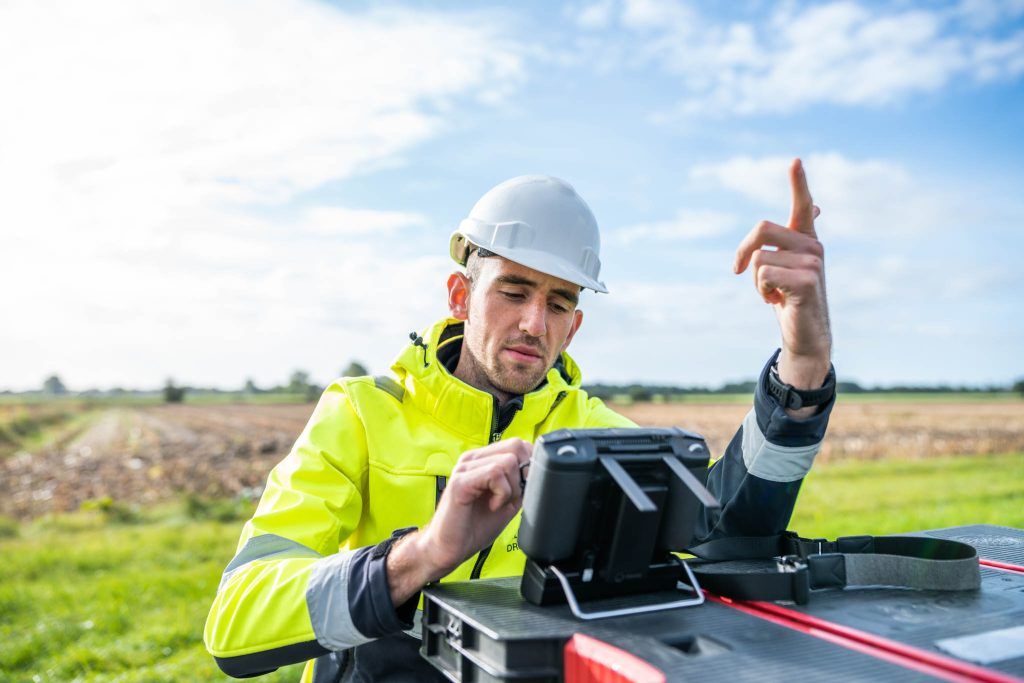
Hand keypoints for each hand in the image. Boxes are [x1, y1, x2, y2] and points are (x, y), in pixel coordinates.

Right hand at [386, 438, 531, 603]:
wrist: (447, 548)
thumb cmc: (473, 527)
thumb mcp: (507, 501)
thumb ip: (520, 484)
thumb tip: (538, 472)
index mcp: (482, 460)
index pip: (518, 444)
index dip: (529, 465)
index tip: (522, 490)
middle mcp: (472, 459)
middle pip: (516, 446)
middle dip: (523, 475)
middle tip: (510, 497)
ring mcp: (465, 468)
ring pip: (508, 461)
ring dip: (512, 488)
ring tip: (497, 504)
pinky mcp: (461, 482)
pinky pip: (495, 474)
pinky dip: (502, 494)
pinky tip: (491, 507)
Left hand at [733, 159, 831, 410]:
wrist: (805, 334)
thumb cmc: (790, 298)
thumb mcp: (787, 266)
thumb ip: (791, 238)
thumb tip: (817, 205)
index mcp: (805, 238)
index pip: (803, 205)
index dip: (799, 183)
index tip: (795, 160)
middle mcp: (813, 245)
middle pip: (761, 229)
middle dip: (742, 251)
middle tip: (738, 271)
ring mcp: (813, 263)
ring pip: (758, 259)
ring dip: (755, 282)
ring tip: (771, 294)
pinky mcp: (808, 282)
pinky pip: (764, 274)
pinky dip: (761, 291)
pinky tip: (777, 302)